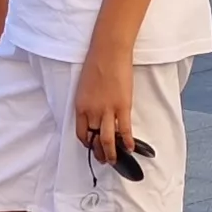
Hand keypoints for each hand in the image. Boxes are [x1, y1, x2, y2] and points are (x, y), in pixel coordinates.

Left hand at [71, 53, 137, 167]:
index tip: (92, 147)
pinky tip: (131, 148)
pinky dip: (128, 142)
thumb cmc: (96, 63)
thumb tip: (95, 113)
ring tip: (115, 160)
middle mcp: (92, 112)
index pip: (81, 133)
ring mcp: (107, 111)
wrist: (109, 52)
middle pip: (94, 139)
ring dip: (111, 153)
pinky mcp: (123, 107)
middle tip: (103, 160)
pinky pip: (125, 130)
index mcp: (80, 106)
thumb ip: (88, 102)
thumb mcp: (84, 86)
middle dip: (99, 153)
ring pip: (108, 140)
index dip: (87, 143)